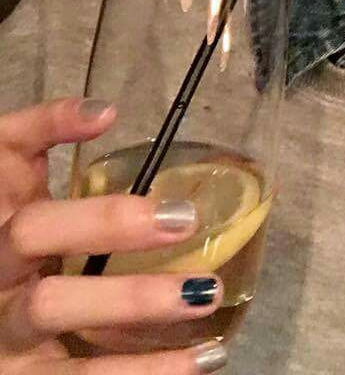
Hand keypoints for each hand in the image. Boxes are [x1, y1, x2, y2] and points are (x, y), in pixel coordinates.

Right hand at [0, 98, 227, 372]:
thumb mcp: (6, 162)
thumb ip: (42, 128)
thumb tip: (104, 111)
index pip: (36, 232)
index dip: (103, 222)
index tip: (182, 215)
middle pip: (50, 306)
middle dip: (127, 298)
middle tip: (202, 291)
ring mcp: (10, 354)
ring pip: (71, 374)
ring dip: (145, 365)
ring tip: (211, 341)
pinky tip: (203, 361)